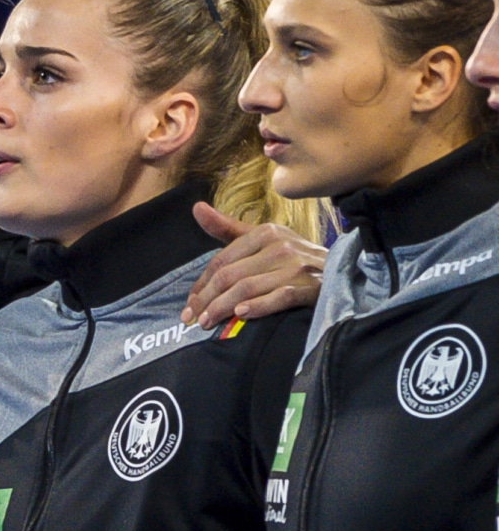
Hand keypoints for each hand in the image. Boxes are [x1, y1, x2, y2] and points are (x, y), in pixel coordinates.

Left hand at [180, 203, 325, 327]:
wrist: (341, 272)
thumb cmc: (293, 258)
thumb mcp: (262, 239)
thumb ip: (227, 227)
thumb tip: (196, 208)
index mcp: (265, 232)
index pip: (221, 261)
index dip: (201, 284)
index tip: (189, 304)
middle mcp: (280, 246)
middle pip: (229, 276)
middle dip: (206, 299)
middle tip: (192, 319)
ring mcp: (296, 266)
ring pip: (247, 288)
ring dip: (222, 308)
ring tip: (207, 322)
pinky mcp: (311, 286)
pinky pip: (279, 297)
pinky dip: (258, 307)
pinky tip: (241, 315)